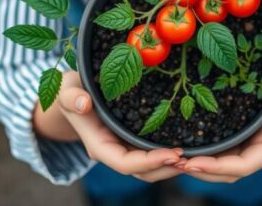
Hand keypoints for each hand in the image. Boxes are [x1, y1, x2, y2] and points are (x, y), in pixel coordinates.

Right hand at [54, 71, 185, 181]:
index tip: (171, 154)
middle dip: (165, 168)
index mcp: (98, 144)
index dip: (148, 162)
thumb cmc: (71, 90)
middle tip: (191, 158)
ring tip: (195, 157)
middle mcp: (113, 151)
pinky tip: (189, 146)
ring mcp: (125, 147)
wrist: (74, 93)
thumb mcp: (66, 89)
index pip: (123, 163)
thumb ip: (72, 96)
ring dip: (171, 165)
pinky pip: (153, 154)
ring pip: (150, 168)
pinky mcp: (134, 141)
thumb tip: (84, 104)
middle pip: (141, 171)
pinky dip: (169, 154)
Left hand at [181, 67, 261, 182]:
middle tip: (171, 161)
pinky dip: (200, 152)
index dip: (218, 167)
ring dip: (196, 164)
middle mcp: (258, 150)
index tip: (193, 162)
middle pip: (227, 172)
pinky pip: (218, 151)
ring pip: (220, 165)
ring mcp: (247, 145)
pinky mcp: (237, 137)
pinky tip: (179, 143)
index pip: (244, 165)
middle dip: (200, 170)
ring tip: (169, 157)